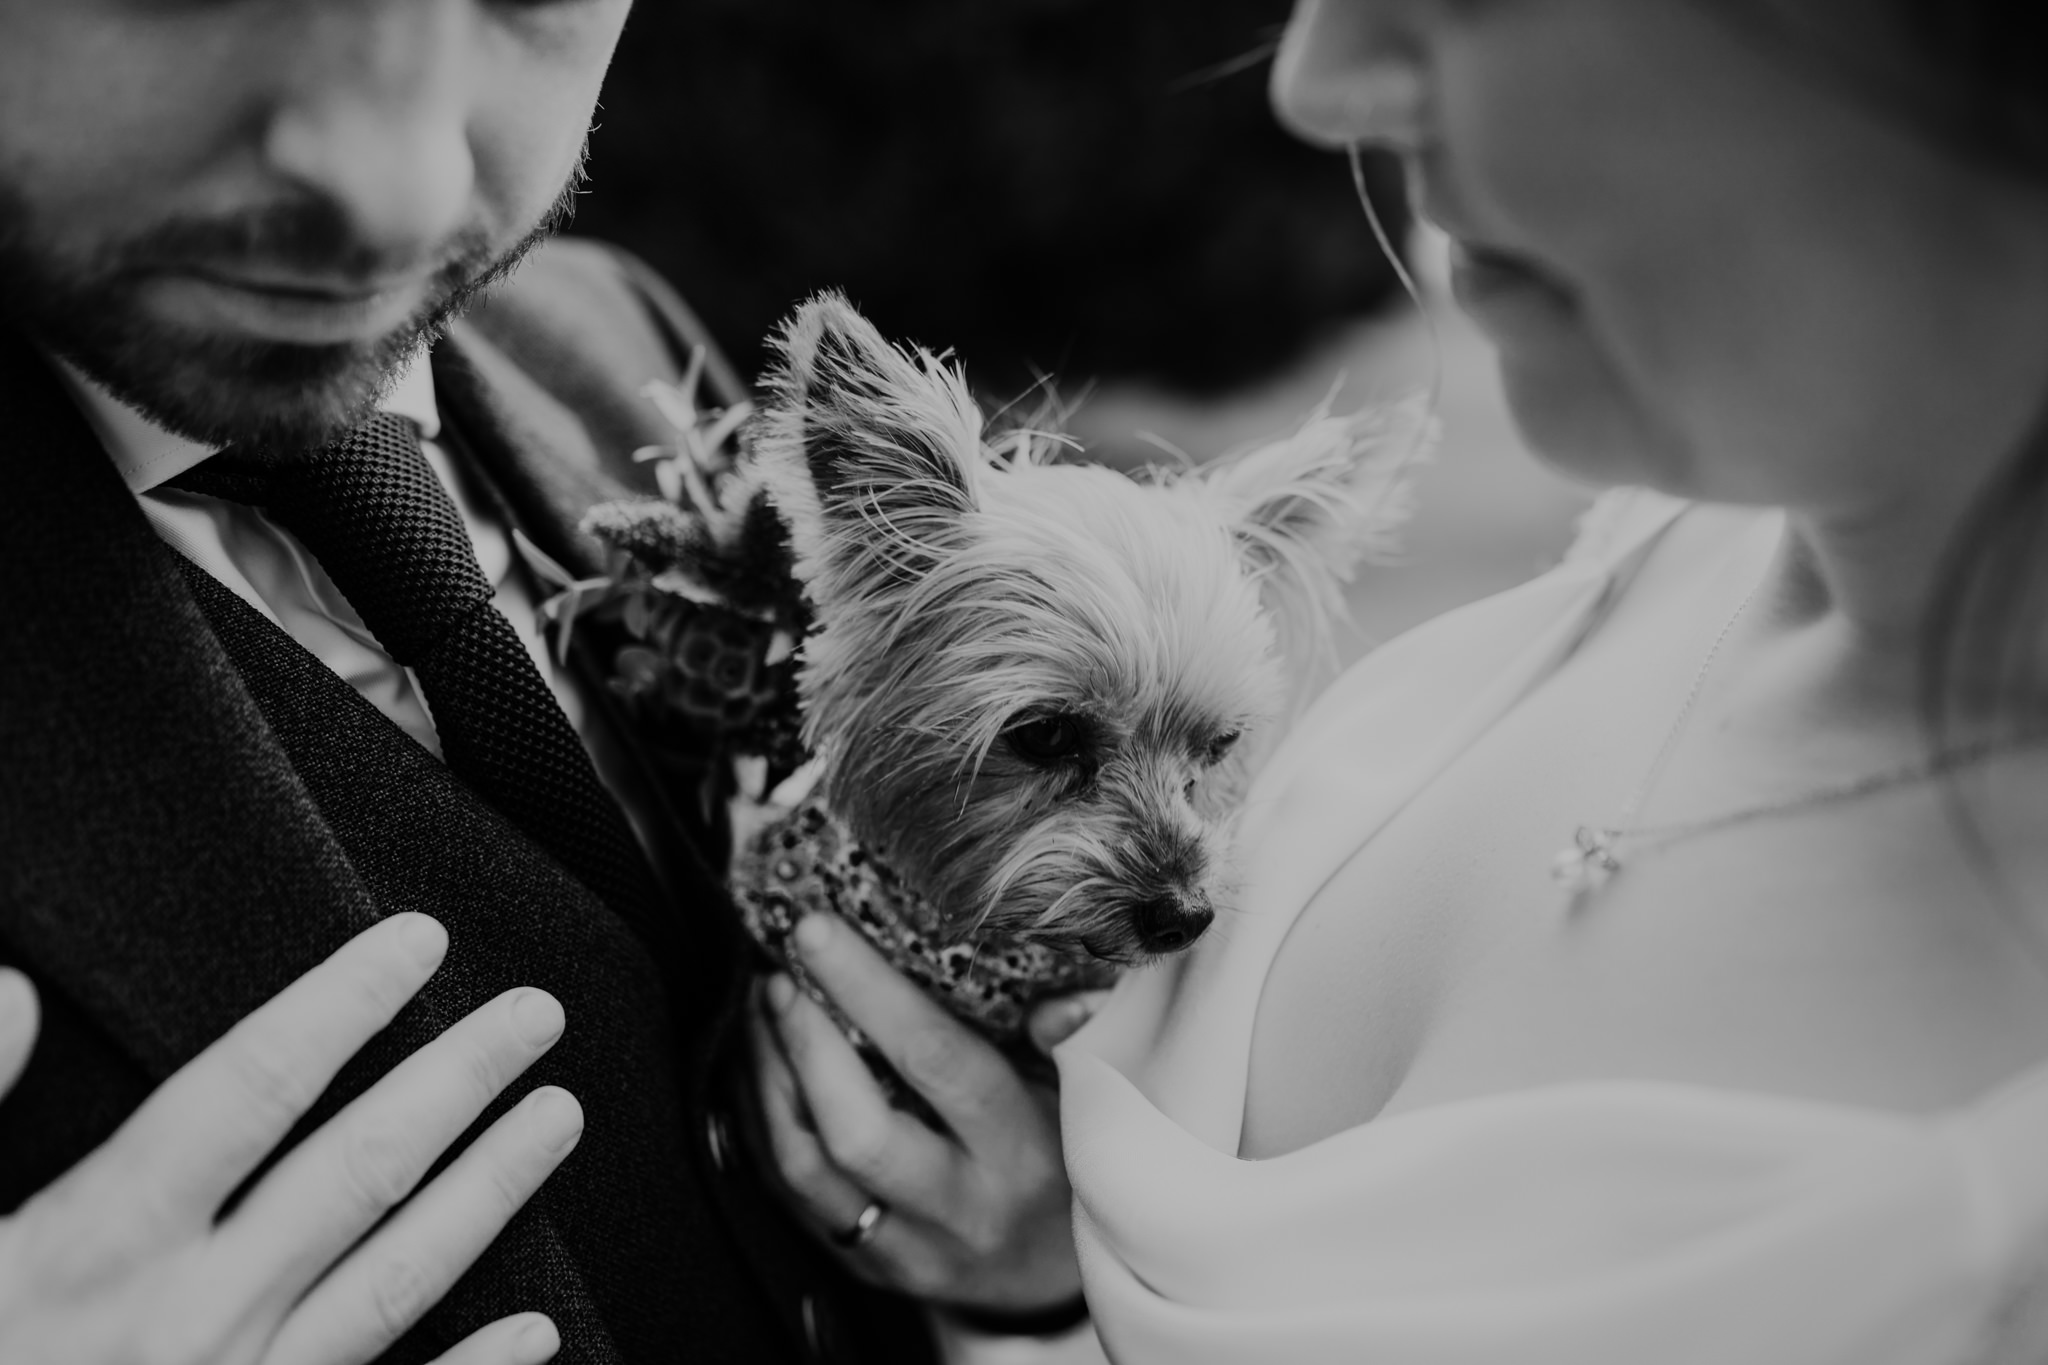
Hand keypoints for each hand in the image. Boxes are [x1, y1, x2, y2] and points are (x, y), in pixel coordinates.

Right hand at [0, 914, 580, 1364]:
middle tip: (535, 1016)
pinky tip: (537, 1332)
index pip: (248, 1091)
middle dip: (457, 1081)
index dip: (340, 1004)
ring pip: (396, 1280)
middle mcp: (189, 1320)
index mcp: (94, 1251)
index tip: (416, 942)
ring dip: (490, 1192)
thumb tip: (16, 989)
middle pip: (355, 1172)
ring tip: (558, 1119)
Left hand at [748, 913, 1092, 1313]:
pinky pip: (789, 1194)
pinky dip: (764, 1120)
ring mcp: (906, 1248)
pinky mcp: (862, 1267)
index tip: (818, 930)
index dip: (869, 991)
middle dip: (805, 1039)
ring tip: (763, 1004)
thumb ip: (1069, 1040)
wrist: (1052, 1275)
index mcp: (1018, 1152)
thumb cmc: (1065, 1157)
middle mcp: (960, 1208)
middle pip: (858, 1130)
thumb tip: (1054, 998)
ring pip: (807, 1168)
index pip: (937, 1063)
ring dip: (770, 1076)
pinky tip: (762, 1064)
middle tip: (779, 970)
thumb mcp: (1084, 1096)